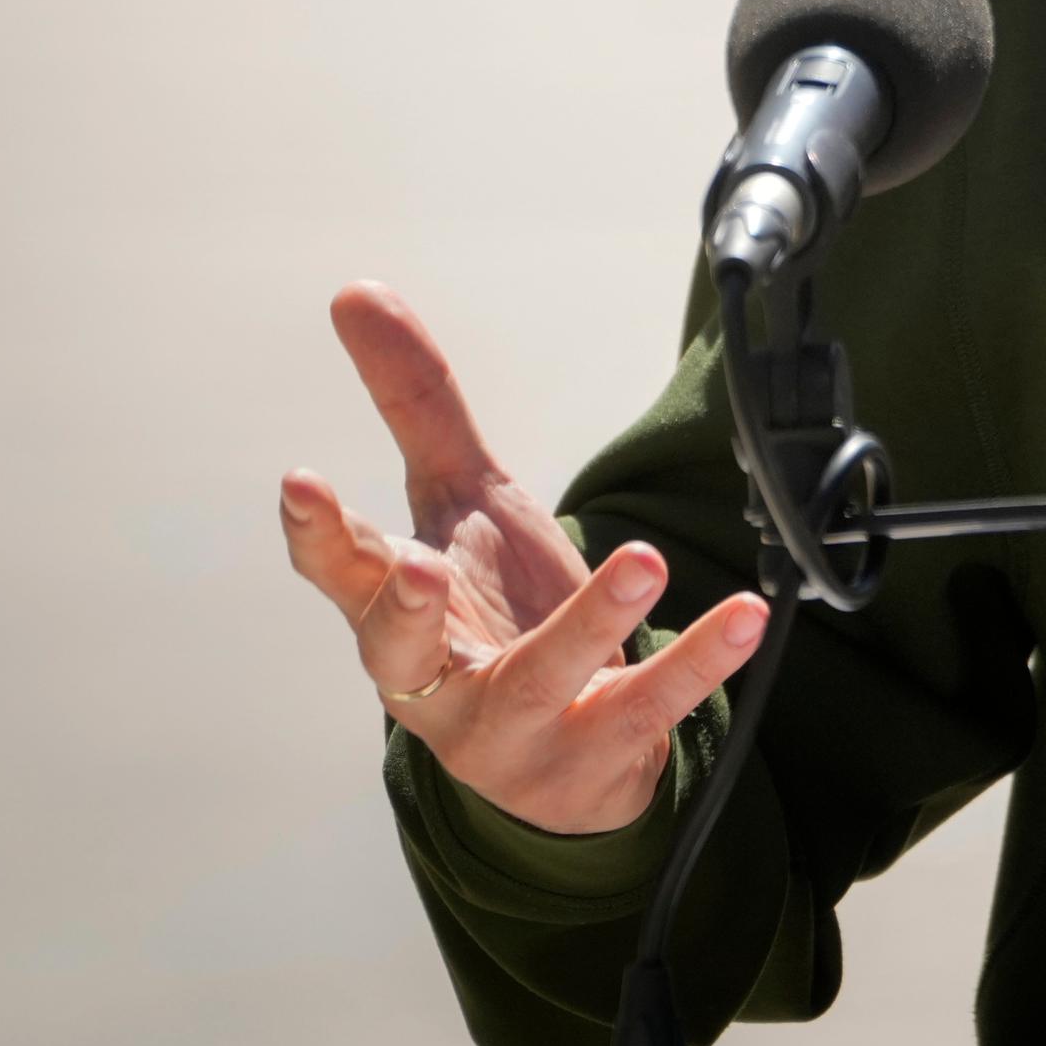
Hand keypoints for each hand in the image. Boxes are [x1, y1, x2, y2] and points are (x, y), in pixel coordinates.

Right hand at [277, 280, 770, 835]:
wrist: (560, 751)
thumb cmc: (490, 615)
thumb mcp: (460, 501)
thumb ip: (416, 404)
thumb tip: (357, 291)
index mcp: (395, 614)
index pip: (342, 575)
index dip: (317, 535)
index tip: (300, 484)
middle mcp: (435, 680)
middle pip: (400, 649)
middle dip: (402, 608)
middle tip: (416, 564)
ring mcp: (512, 725)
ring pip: (539, 677)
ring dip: (590, 621)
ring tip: (641, 559)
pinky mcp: (594, 754)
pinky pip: (648, 708)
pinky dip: (697, 663)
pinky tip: (745, 618)